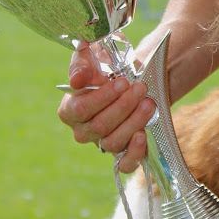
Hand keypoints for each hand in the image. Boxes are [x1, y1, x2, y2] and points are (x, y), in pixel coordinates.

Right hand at [57, 42, 155, 172]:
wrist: (135, 76)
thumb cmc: (108, 65)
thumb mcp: (93, 55)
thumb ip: (82, 63)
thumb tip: (77, 80)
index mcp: (70, 109)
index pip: (80, 110)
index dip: (101, 98)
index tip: (122, 82)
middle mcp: (83, 130)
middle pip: (99, 126)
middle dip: (123, 106)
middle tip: (140, 88)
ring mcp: (103, 143)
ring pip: (113, 143)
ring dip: (133, 122)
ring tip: (148, 103)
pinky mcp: (123, 153)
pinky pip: (125, 164)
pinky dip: (134, 153)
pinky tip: (143, 135)